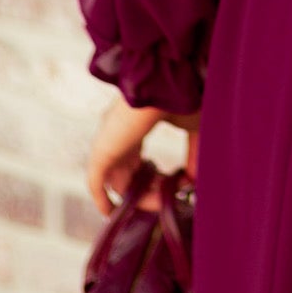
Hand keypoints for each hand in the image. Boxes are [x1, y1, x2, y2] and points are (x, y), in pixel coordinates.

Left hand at [85, 95, 200, 216]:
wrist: (167, 80)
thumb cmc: (182, 96)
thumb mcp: (195, 129)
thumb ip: (194, 156)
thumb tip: (194, 181)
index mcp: (135, 127)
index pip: (138, 161)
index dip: (158, 179)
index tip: (181, 183)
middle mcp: (119, 136)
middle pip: (128, 175)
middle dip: (151, 190)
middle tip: (170, 197)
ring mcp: (109, 143)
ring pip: (118, 182)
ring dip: (140, 197)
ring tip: (162, 201)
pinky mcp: (102, 151)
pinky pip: (95, 183)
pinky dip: (102, 199)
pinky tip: (112, 212)